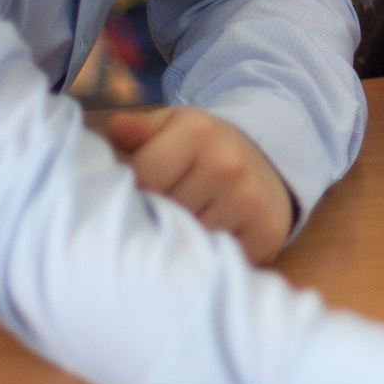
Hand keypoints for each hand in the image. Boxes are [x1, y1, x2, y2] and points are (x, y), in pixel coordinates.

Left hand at [104, 107, 295, 263]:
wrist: (267, 165)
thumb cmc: (207, 148)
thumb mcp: (175, 126)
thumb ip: (141, 129)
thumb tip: (115, 128)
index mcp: (198, 133)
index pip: (144, 176)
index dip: (135, 189)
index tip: (138, 192)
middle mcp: (227, 166)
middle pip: (165, 210)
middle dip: (155, 216)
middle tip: (158, 213)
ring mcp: (248, 201)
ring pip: (188, 238)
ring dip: (178, 240)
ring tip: (178, 229)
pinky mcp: (266, 234)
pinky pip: (217, 257)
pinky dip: (206, 256)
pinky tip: (204, 242)